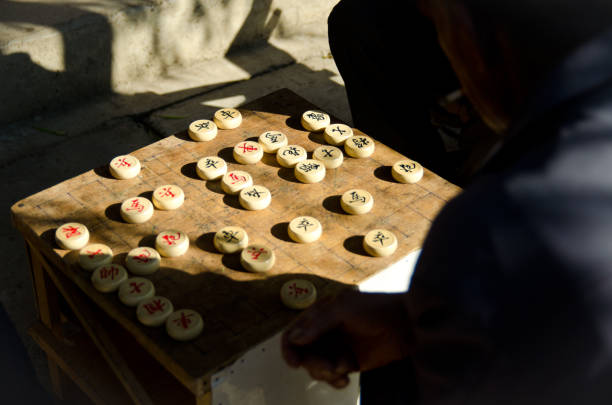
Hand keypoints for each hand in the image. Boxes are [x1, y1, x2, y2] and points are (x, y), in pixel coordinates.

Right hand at [281, 289, 412, 387]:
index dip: (289, 348)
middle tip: (330, 367)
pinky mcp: (349, 363)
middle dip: (313, 363)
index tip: (294, 363)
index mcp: (320, 314)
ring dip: (325, 373)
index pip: (294, 332)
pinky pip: (332, 376)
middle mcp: (324, 332)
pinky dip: (334, 380)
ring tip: (342, 371)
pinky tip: (345, 380)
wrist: (407, 324)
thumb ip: (318, 322)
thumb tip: (295, 339)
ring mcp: (336, 348)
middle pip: (303, 354)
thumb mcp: (344, 308)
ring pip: (316, 367)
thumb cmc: (376, 308)